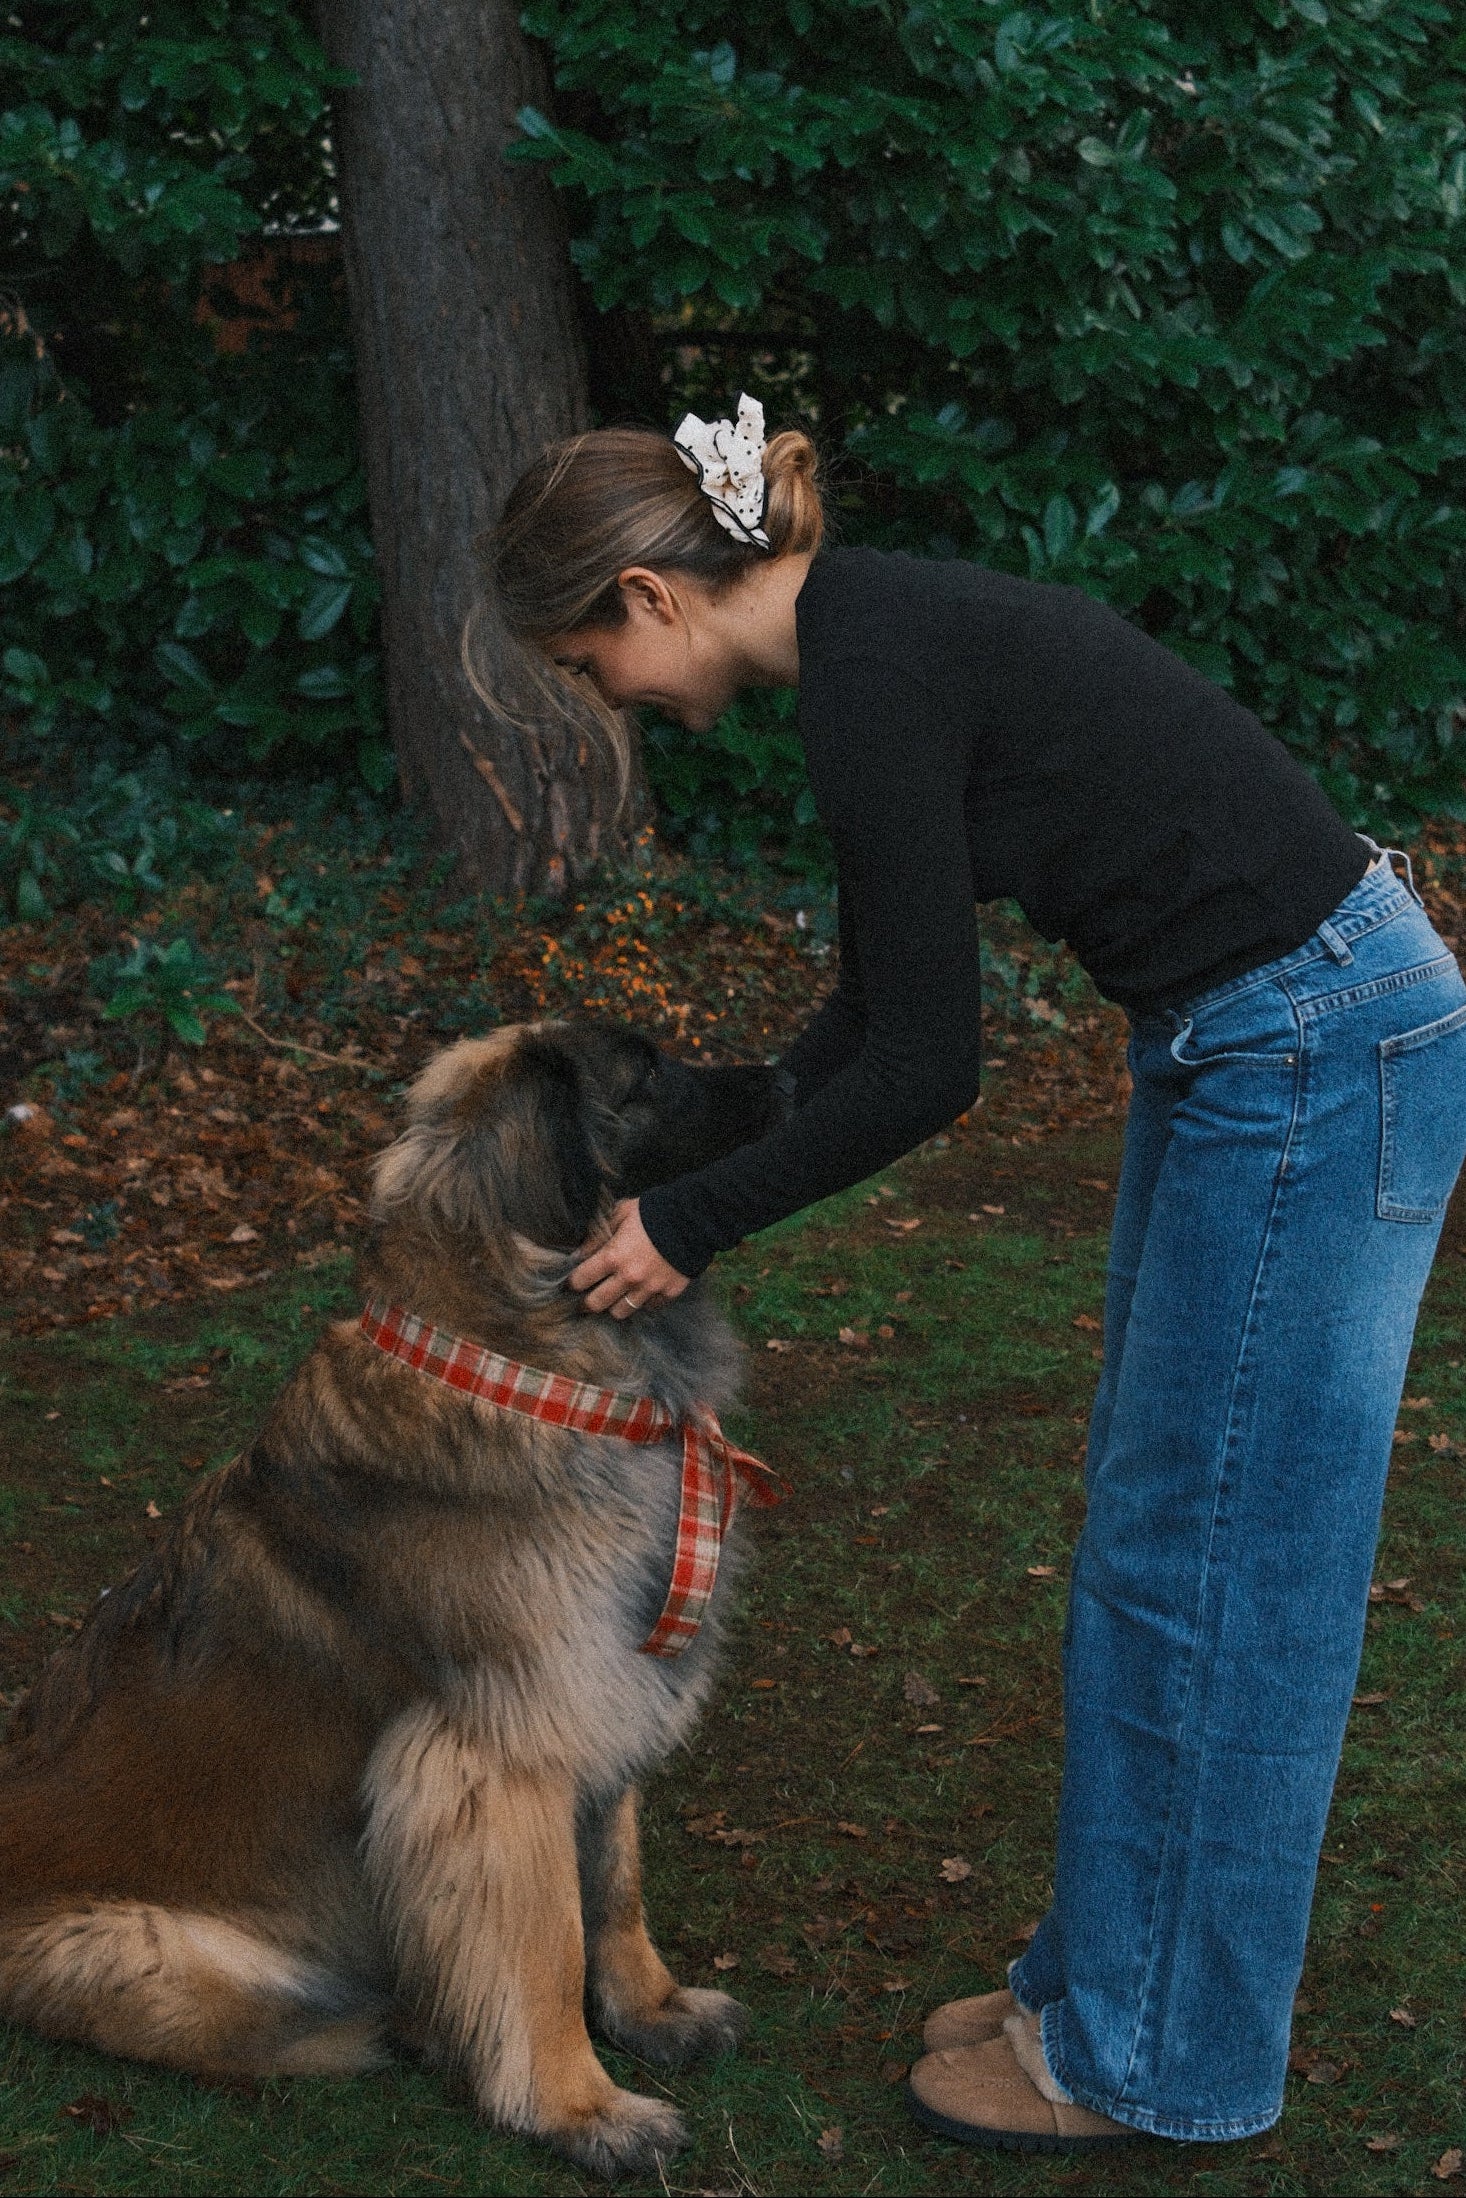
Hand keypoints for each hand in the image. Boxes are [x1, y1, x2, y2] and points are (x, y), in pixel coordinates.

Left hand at [569, 1198, 690, 1316]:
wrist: (695, 1218)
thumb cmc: (654, 1212)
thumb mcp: (621, 1213)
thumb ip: (598, 1235)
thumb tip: (580, 1253)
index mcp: (613, 1256)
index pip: (581, 1280)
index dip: (572, 1283)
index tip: (571, 1284)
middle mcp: (628, 1277)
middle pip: (596, 1304)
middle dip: (586, 1304)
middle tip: (585, 1301)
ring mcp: (650, 1288)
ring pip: (621, 1312)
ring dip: (614, 1306)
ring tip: (614, 1299)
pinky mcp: (669, 1293)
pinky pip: (650, 1307)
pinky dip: (644, 1302)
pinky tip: (642, 1291)